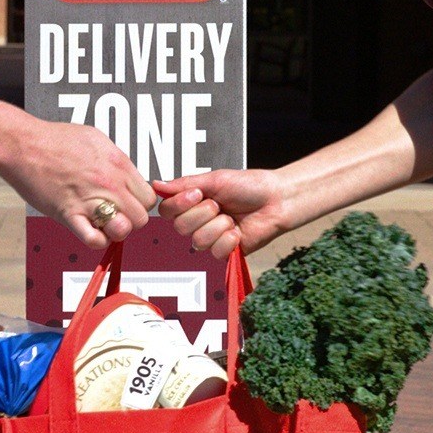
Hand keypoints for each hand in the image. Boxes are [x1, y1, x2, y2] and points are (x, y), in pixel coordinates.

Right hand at [1, 119, 154, 248]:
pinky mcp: (69, 214)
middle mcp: (109, 183)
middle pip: (141, 217)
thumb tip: (125, 174)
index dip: (139, 204)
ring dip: (115, 231)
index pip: (148, 197)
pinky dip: (96, 240)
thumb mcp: (96, 139)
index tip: (127, 203)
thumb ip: (115, 160)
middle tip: (115, 214)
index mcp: (118, 164)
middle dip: (130, 220)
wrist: (24, 144)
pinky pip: (94, 239)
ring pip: (124, 230)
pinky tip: (89, 230)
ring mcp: (90, 200)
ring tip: (103, 223)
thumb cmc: (55, 139)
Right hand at [151, 168, 294, 258]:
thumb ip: (184, 184)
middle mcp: (198, 222)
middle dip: (203, 213)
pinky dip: (229, 239)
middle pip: (180, 227)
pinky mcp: (225, 253)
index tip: (197, 194)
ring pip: (198, 241)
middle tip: (220, 205)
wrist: (276, 199)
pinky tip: (238, 231)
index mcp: (192, 204)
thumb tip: (155, 184)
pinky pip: (215, 252)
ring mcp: (211, 238)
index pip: (166, 211)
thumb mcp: (214, 180)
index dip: (178, 205)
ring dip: (218, 226)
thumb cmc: (248, 186)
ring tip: (232, 218)